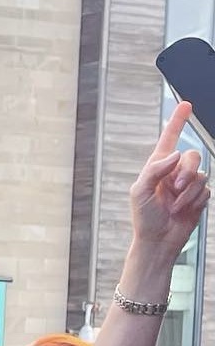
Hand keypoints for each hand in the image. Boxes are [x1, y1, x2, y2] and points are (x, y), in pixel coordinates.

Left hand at [129, 102, 209, 258]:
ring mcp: (188, 184)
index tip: (186, 105)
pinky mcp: (199, 195)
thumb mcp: (139, 193)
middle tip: (175, 188)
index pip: (169, 139)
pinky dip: (194, 201)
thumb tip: (176, 154)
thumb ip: (154, 170)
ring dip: (188, 192)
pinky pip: (206, 190)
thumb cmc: (144, 218)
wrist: (158, 241)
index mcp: (157, 167)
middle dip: (187, 172)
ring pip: (201, 174)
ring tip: (175, 206)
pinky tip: (183, 211)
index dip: (177, 121)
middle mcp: (174, 172)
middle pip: (193, 156)